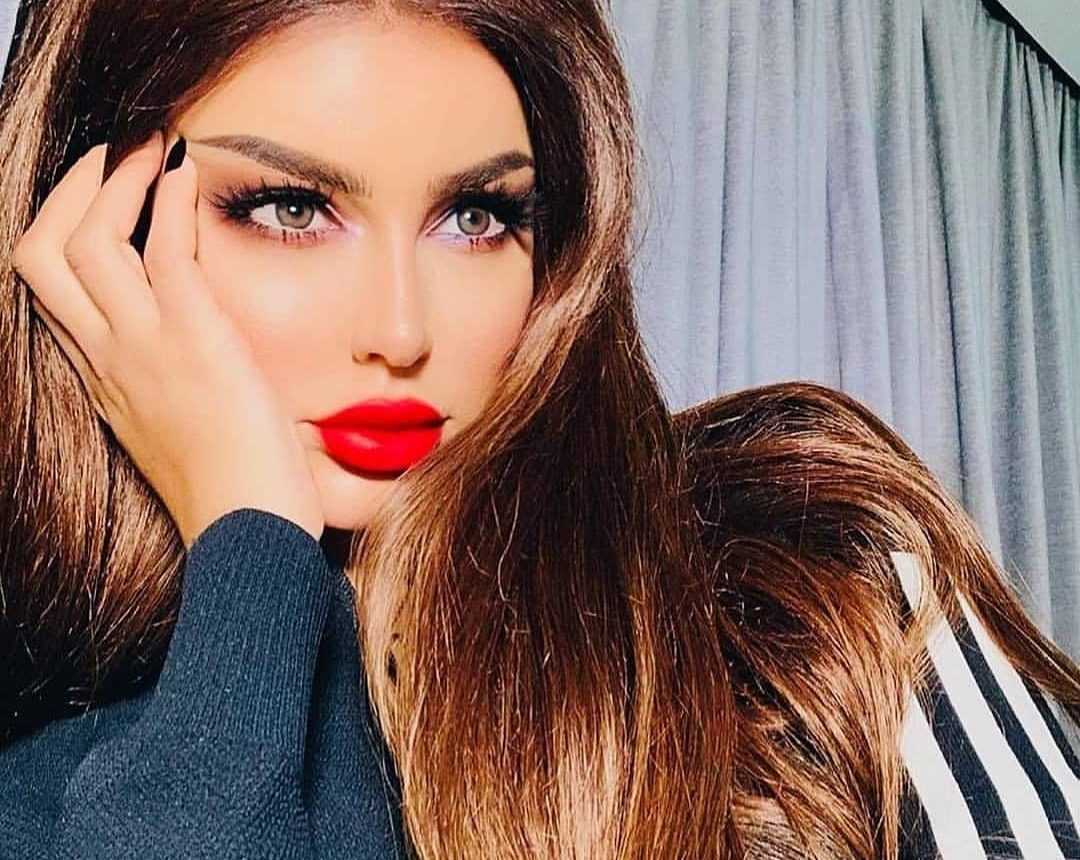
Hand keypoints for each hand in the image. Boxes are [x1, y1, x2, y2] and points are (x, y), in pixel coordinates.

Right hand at [13, 130, 324, 547]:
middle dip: (69, 193)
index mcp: (102, 380)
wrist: (250, 534)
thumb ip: (166, 385)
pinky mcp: (194, 339)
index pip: (49, 290)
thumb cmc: (233, 493)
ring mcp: (143, 346)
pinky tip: (187, 164)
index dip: (61, 231)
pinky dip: (169, 196)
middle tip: (110, 155)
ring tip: (150, 146)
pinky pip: (163, 247)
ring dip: (116, 180)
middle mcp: (108, 357)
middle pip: (41, 253)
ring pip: (87, 239)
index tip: (98, 201)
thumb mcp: (178, 432)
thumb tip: (193, 351)